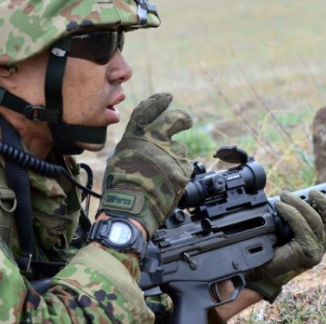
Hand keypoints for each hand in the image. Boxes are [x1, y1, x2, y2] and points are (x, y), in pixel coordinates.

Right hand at [98, 93, 192, 235]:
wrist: (133, 205)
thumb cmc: (122, 185)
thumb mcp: (121, 157)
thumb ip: (137, 145)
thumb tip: (146, 142)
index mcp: (136, 135)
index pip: (148, 110)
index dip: (158, 101)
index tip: (167, 97)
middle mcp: (155, 139)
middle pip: (174, 118)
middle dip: (182, 117)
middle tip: (186, 120)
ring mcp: (171, 153)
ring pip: (179, 151)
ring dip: (174, 159)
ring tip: (162, 176)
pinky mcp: (183, 168)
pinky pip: (184, 168)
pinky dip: (178, 175)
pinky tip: (167, 184)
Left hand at [245, 190, 325, 301]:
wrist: (256, 271)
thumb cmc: (267, 251)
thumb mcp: (283, 232)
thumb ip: (294, 219)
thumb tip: (291, 193)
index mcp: (318, 243)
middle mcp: (321, 248)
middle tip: (313, 191)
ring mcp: (316, 252)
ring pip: (316, 220)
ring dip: (300, 203)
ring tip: (286, 195)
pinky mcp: (307, 253)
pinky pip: (303, 226)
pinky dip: (292, 213)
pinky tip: (281, 206)